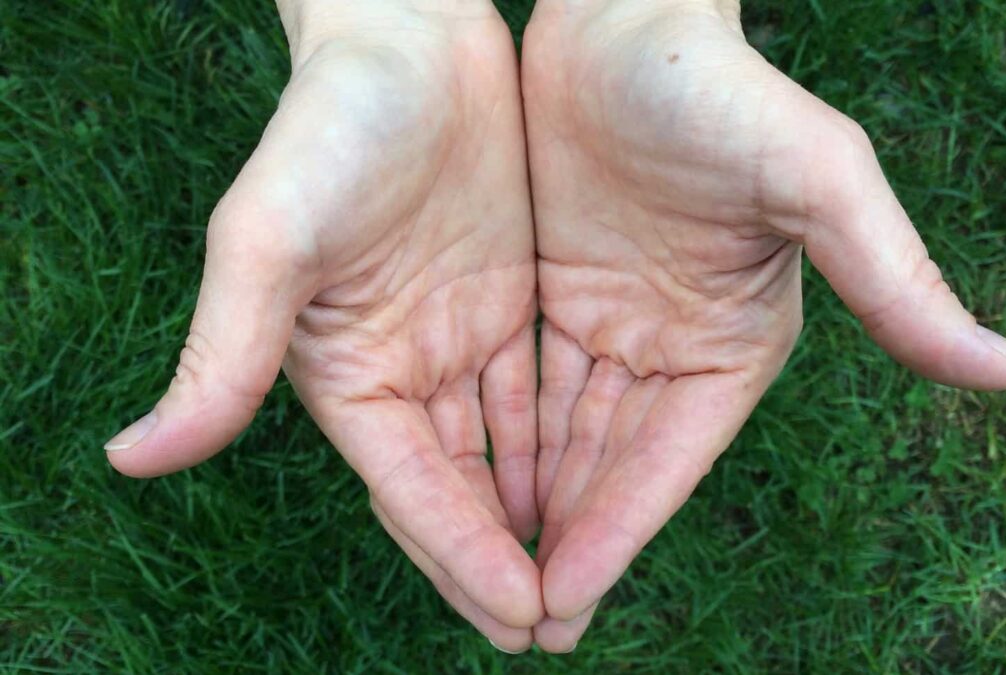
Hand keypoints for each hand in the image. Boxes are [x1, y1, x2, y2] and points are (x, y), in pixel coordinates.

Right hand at [105, 0, 541, 650]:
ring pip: (506, 453)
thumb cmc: (331, 125)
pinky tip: (597, 491)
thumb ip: (224, 353)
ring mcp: (459, 340)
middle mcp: (403, 370)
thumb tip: (132, 458)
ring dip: (541, 518)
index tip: (521, 612)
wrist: (408, 37)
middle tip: (555, 635)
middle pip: (459, 489)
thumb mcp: (271, 238)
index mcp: (347, 373)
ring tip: (582, 586)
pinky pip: (540, 394)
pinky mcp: (509, 305)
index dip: (462, 552)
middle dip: (502, 561)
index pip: (412, 488)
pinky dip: (564, 446)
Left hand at [522, 0, 1005, 650]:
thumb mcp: (815, 179)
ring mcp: (607, 323)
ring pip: (559, 435)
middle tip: (515, 627)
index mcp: (733, 345)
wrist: (625, 14)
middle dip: (566, 543)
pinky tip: (462, 485)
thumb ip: (894, 278)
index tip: (563, 604)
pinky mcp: (551, 293)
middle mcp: (670, 347)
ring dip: (526, 504)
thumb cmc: (720, 88)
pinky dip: (500, 436)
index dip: (616, 534)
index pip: (667, 464)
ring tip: (480, 576)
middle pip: (609, 466)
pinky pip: (522, 383)